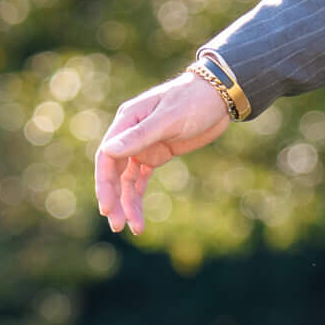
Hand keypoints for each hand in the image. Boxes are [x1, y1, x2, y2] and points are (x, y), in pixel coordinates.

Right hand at [93, 72, 231, 234]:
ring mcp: (143, 146)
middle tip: (116, 225)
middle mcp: (130, 135)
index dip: (104, 184)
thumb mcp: (169, 119)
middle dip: (114, 199)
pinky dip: (138, 196)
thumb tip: (108, 150)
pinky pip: (141, 179)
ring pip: (127, 180)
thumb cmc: (193, 100)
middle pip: (114, 172)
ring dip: (127, 203)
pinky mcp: (157, 153)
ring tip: (134, 228)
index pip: (106, 156)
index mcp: (127, 121)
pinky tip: (139, 217)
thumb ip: (139, 136)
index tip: (107, 208)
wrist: (219, 96)